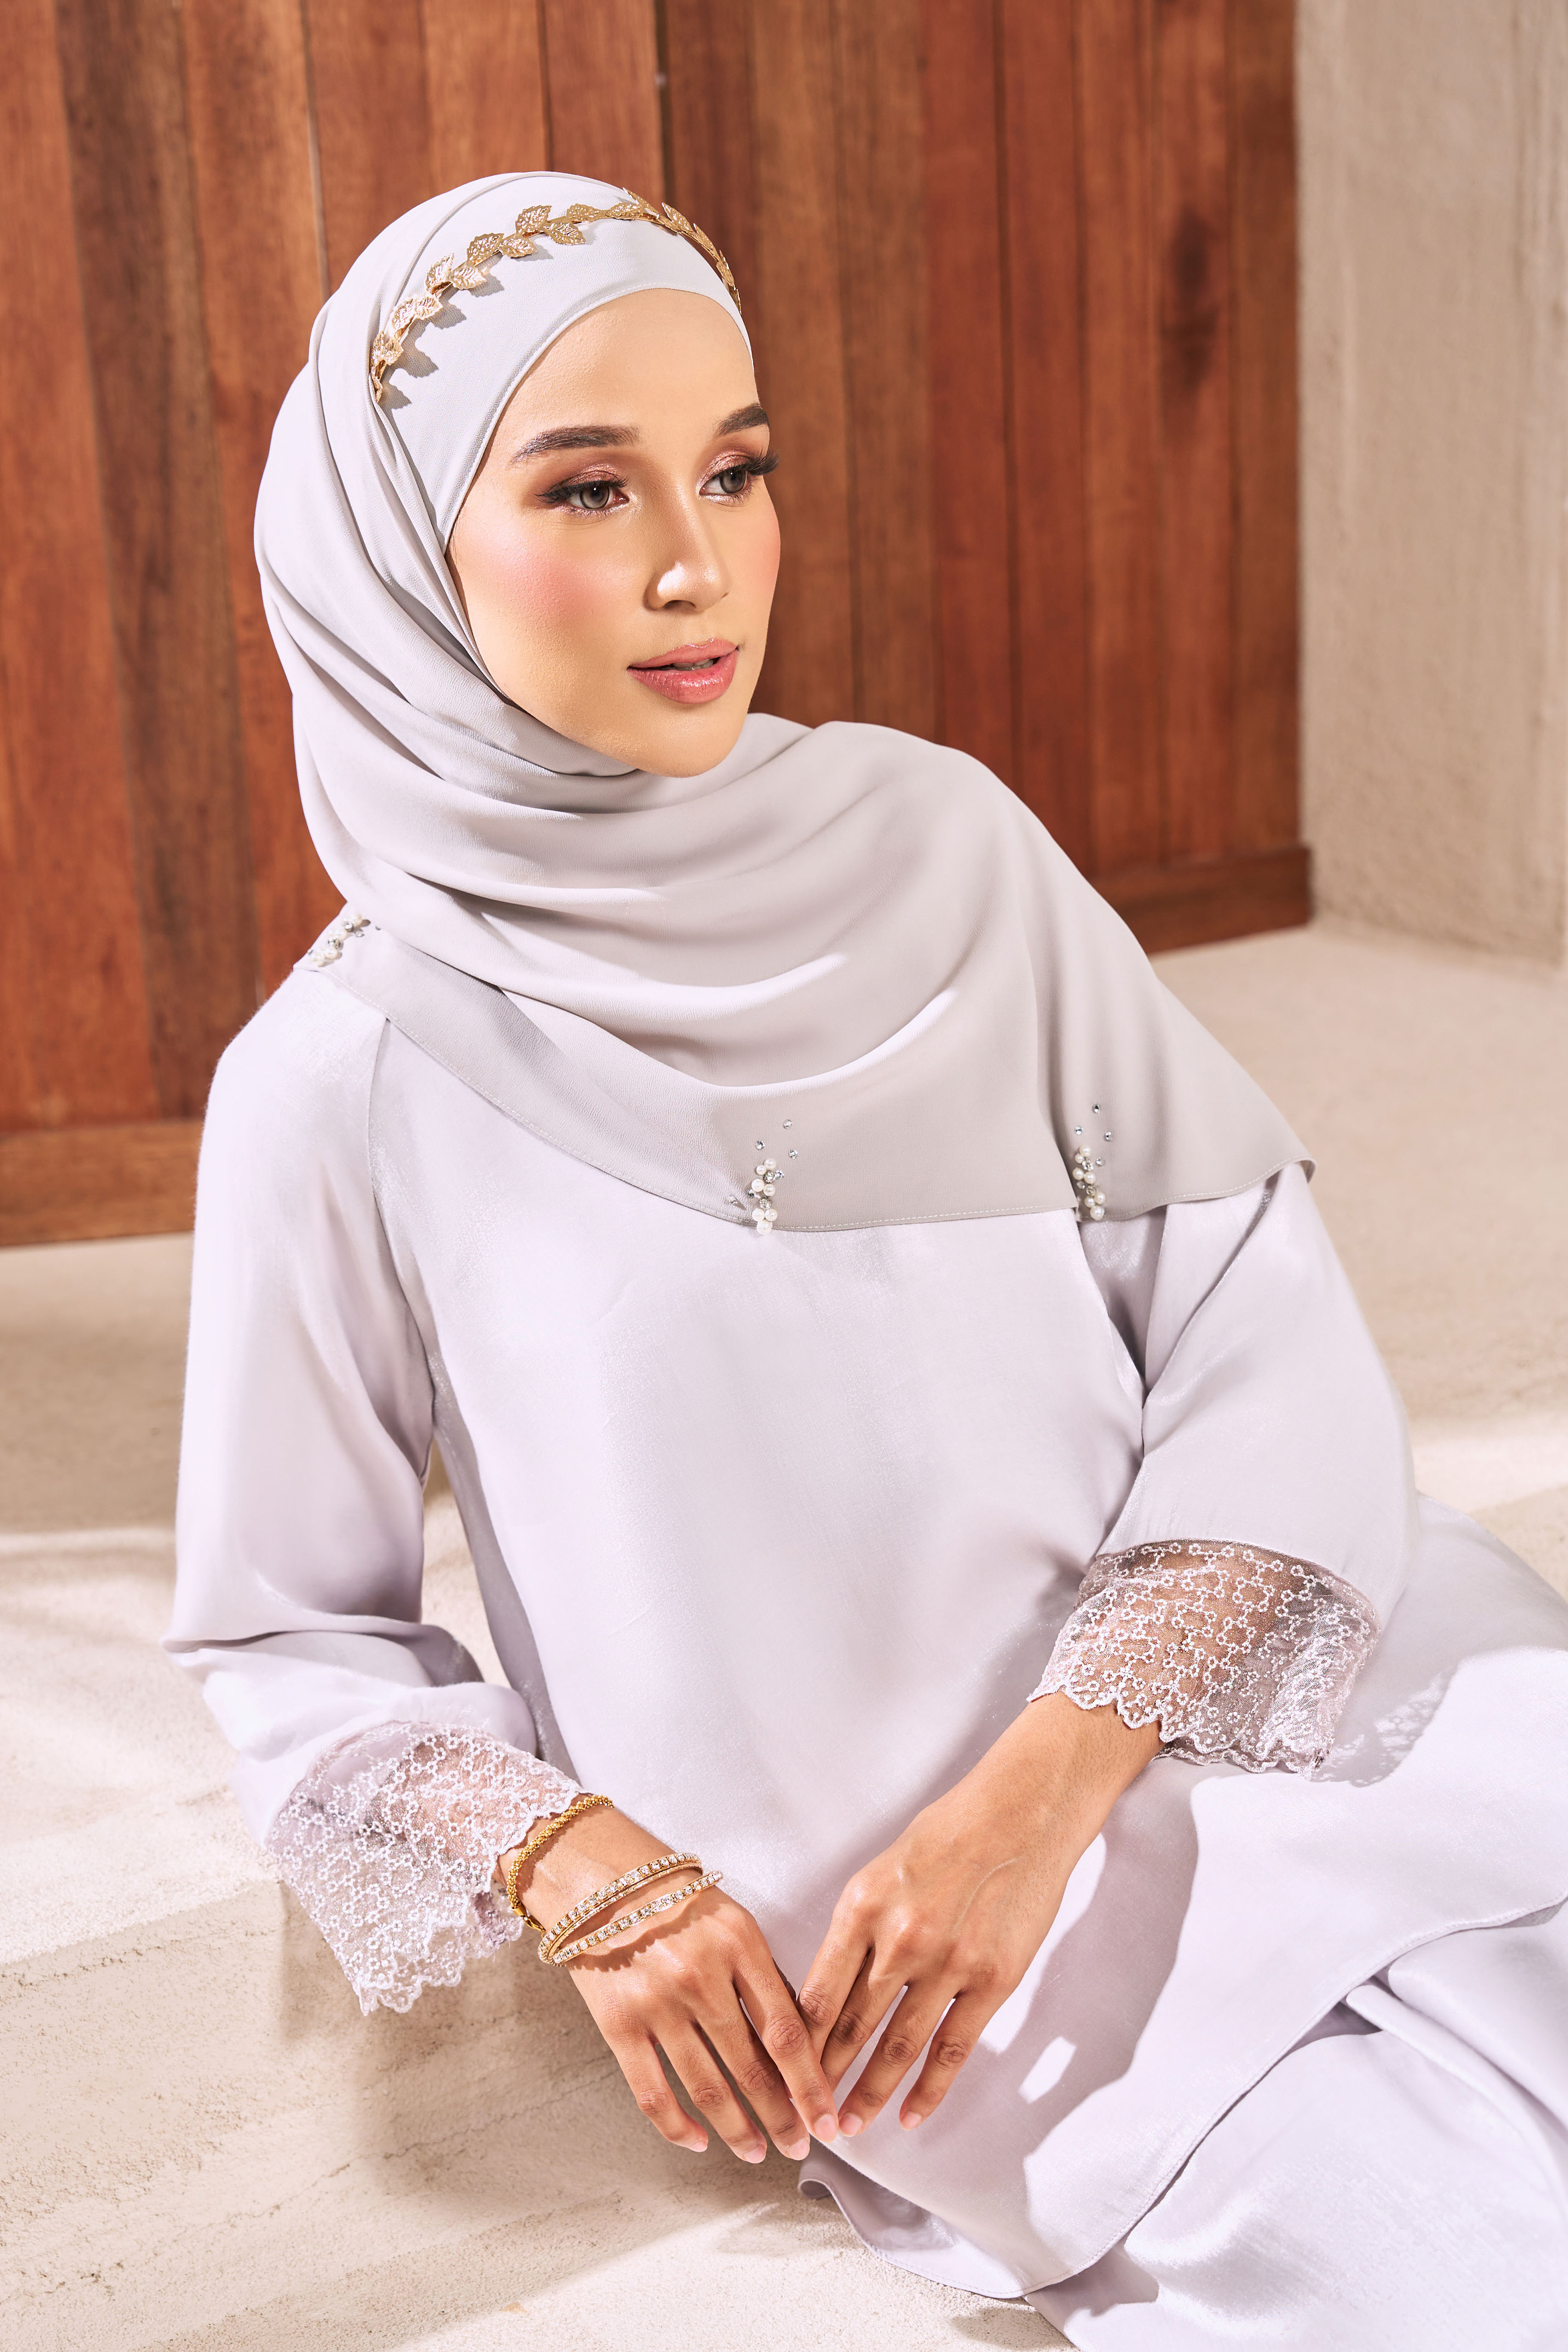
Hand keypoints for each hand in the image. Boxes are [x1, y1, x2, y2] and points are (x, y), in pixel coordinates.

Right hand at [500, 1805, 838, 2164]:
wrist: (600, 1881)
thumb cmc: (674, 1899)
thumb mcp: (734, 1921)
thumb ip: (764, 1976)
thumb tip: (799, 2045)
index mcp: (739, 1945)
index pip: (786, 2031)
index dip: (809, 2084)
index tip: (825, 2115)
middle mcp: (700, 1977)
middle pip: (751, 2068)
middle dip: (782, 2117)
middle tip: (799, 2144)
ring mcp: (657, 2003)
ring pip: (707, 2088)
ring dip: (738, 2129)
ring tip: (756, 2150)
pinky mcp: (618, 2024)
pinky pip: (652, 2093)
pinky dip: (677, 2127)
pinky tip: (697, 2141)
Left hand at [799, 1696, 1160, 2136]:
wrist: (1023, 1811)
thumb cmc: (951, 1832)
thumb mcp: (882, 1870)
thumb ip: (858, 1929)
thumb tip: (831, 1987)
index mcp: (863, 1906)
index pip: (817, 1994)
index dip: (797, 2044)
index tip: (783, 2073)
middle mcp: (900, 1939)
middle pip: (851, 2028)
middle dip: (824, 2080)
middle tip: (808, 2119)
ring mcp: (949, 1963)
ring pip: (898, 2046)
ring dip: (871, 2092)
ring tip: (851, 2126)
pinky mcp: (992, 1980)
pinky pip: (953, 2047)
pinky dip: (930, 2087)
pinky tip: (912, 2116)